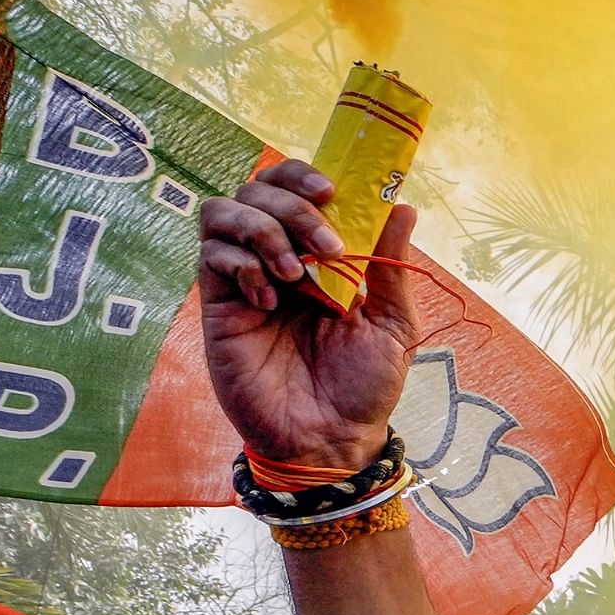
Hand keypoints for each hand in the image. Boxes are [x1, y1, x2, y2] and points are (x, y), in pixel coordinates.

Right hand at [198, 159, 419, 481]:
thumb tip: (402, 206)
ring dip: (263, 230)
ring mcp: (243, 280)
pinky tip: (270, 302)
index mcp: (318, 256)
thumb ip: (390, 265)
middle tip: (326, 246)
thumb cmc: (363, 387)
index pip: (294, 189)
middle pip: (257, 189)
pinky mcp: (218, 306)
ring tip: (296, 275)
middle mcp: (277, 258)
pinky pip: (211, 258)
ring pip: (222, 212)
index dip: (303, 175)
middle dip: (292, 205)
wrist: (330, 440)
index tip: (330, 190)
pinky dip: (242, 266)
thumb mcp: (392, 324)